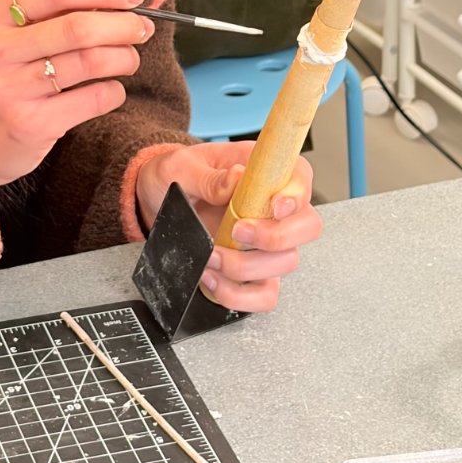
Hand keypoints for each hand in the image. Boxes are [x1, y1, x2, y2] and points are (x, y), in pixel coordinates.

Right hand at [0, 0, 153, 227]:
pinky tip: (111, 89)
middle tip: (143, 27)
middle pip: (77, 28)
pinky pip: (92, 99)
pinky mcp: (32, 124)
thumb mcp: (9, 37)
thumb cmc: (1, 80)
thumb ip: (52, 10)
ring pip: (89, 62)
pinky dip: (113, 91)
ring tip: (130, 57)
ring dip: (124, 56)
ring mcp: (12, 90)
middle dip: (122, 24)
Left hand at [136, 140, 321, 312]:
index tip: (274, 206)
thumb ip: (209, 175)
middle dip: (274, 236)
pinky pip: (264, 294)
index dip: (296, 195)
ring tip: (212, 256)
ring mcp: (265, 242)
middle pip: (307, 226)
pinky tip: (213, 280)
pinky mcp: (251, 271)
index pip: (301, 178)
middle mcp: (271, 207)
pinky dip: (240, 295)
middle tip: (236, 231)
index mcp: (262, 171)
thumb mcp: (180, 167)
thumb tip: (236, 178)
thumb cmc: (173, 177)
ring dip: (246, 266)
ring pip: (286, 262)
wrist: (154, 202)